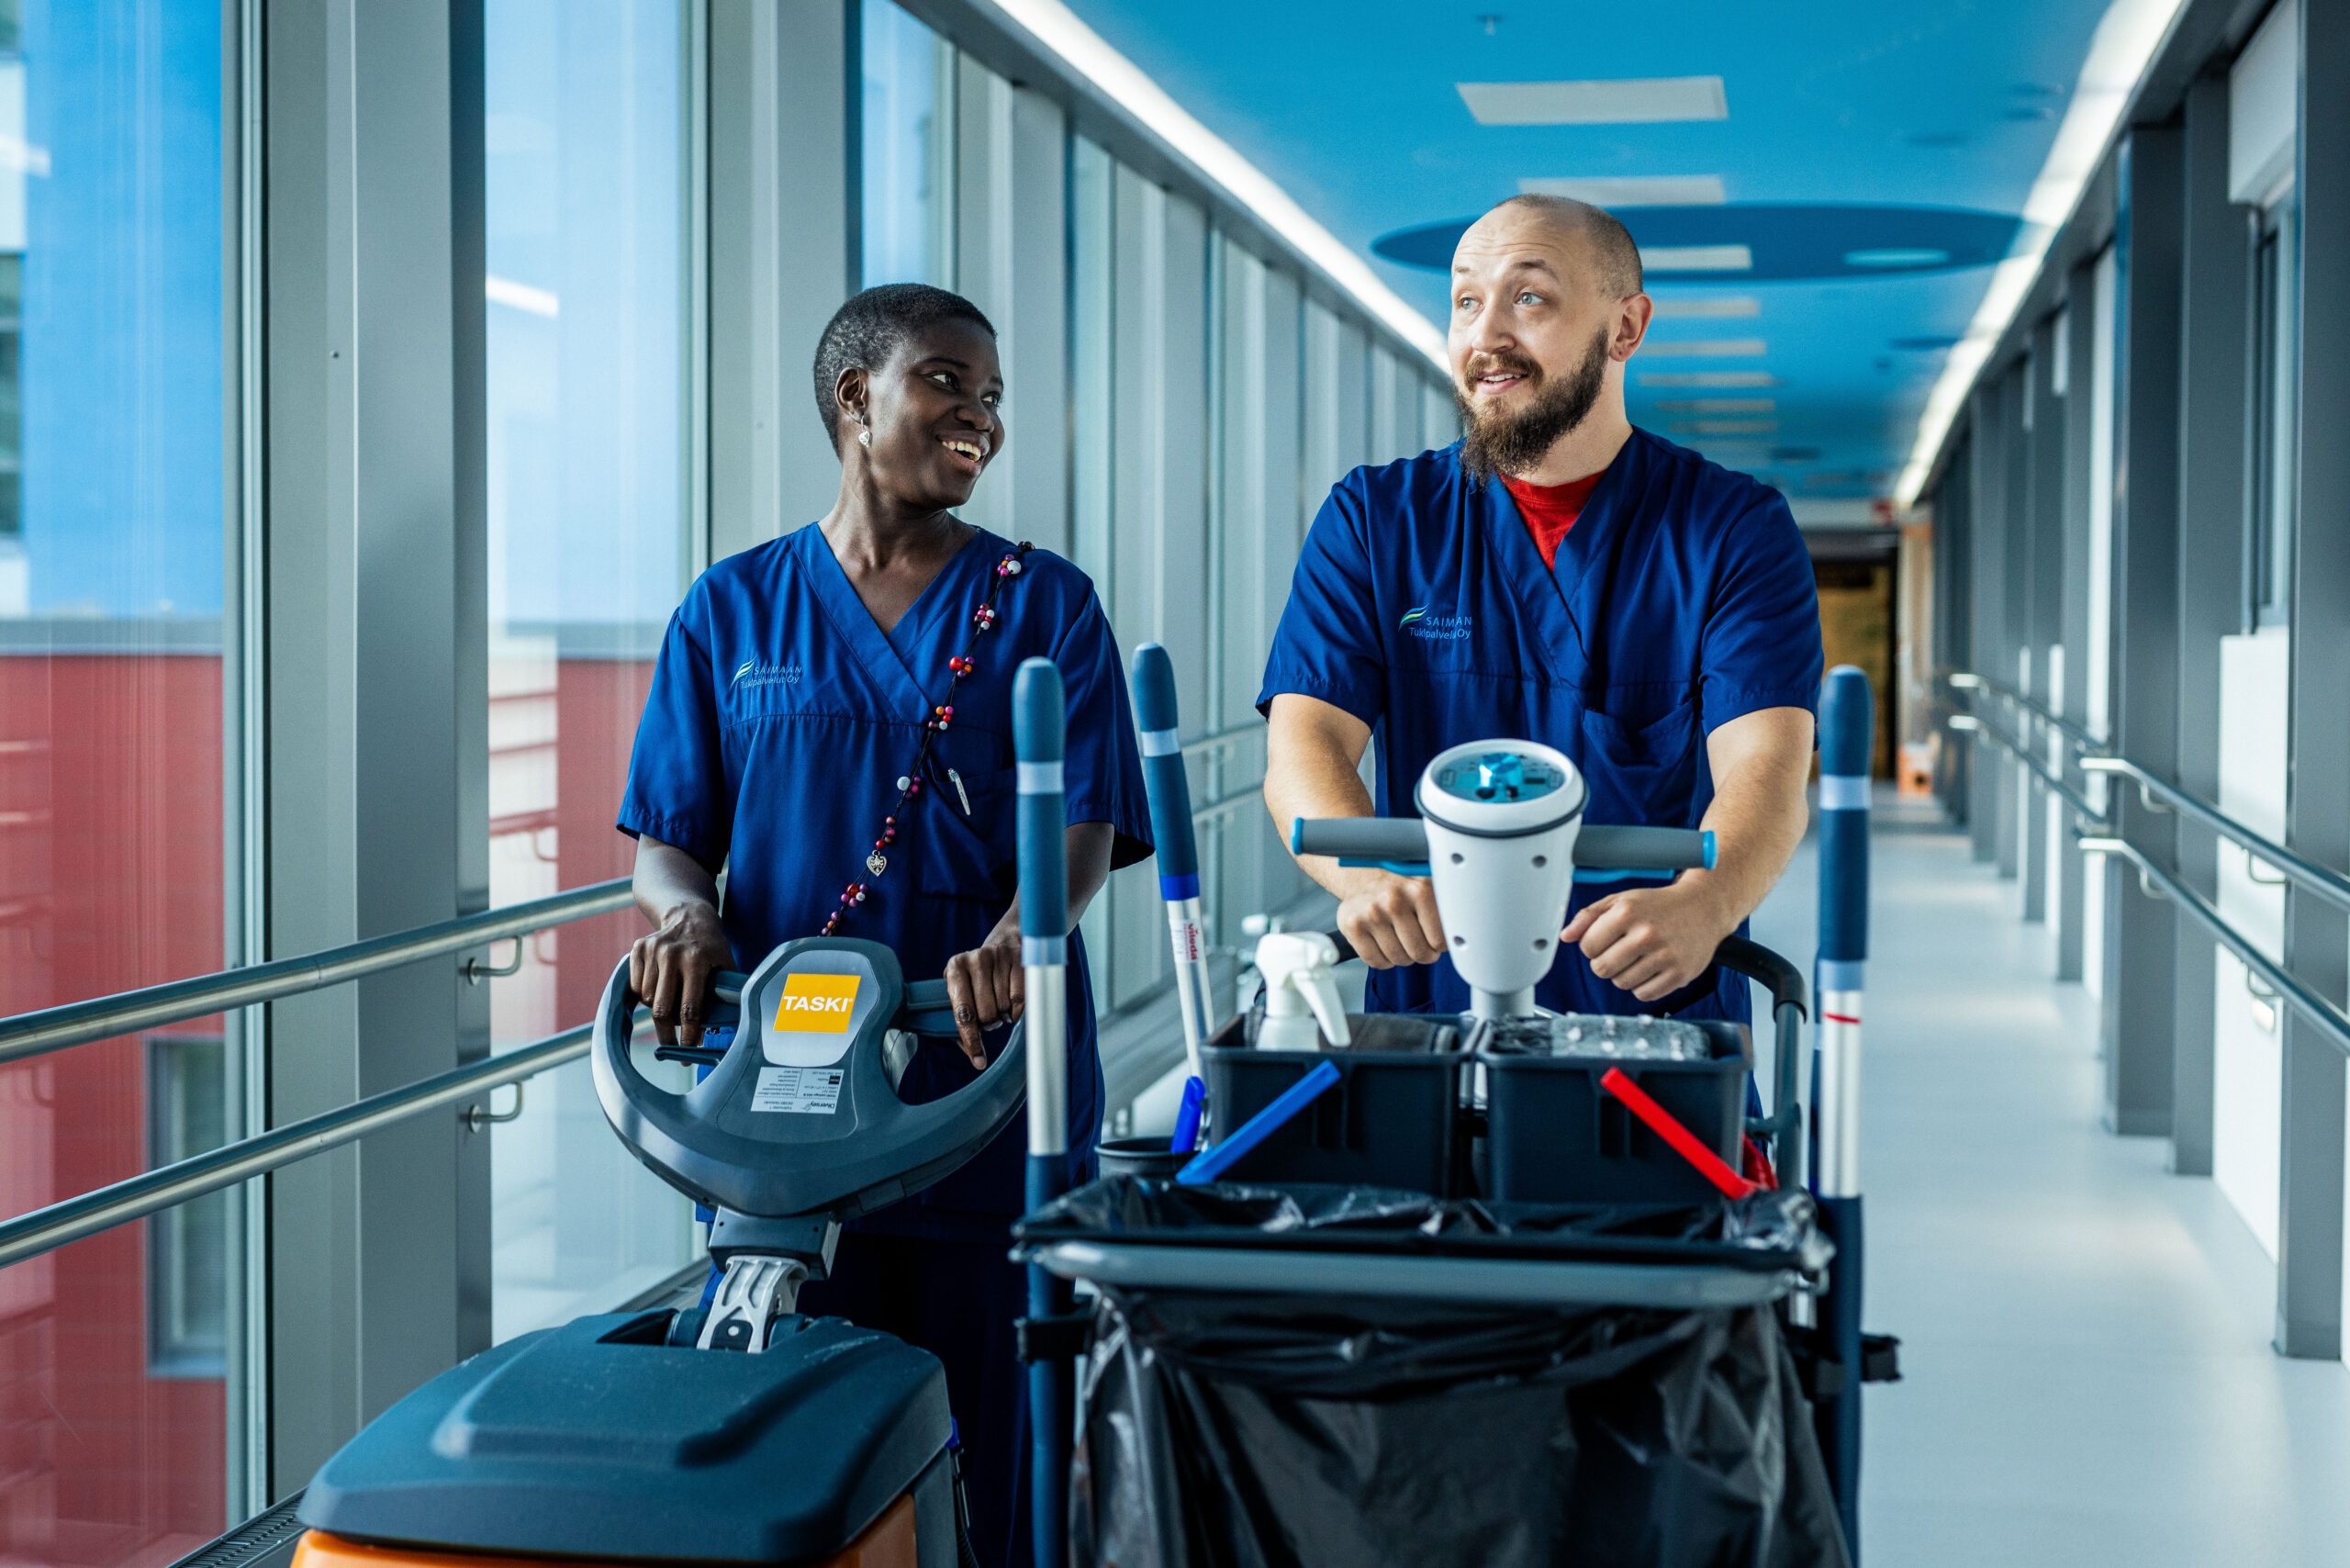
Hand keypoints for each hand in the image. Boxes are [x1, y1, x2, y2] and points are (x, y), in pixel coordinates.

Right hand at [629, 899, 731, 1047]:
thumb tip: (722, 1030)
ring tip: (673, 1005)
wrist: (688, 915)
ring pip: (648, 1000)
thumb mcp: (726, 965)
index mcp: (697, 960)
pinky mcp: (638, 948)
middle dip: (667, 1035)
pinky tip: (661, 988)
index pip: (690, 1008)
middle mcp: (672, 954)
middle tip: (672, 1049)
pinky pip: (636, 987)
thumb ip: (725, 994)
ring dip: (659, 1011)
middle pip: (662, 1009)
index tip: (688, 1052)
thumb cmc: (712, 947)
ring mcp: (653, 950)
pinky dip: (647, 996)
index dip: (689, 1035)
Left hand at [943, 931, 1023, 1068]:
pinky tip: (1012, 1004)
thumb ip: (960, 1019)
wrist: (1006, 942)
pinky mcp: (1020, 960)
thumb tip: (969, 1052)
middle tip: (990, 1016)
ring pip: (1004, 1008)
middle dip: (989, 1023)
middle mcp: (975, 960)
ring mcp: (999, 958)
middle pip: (986, 1014)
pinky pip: (1020, 1001)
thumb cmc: (979, 977)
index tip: (979, 1061)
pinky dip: (1017, 1011)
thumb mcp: (963, 990)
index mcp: (955, 968)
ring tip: (1000, 1003)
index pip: (963, 1013)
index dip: (971, 1040)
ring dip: (1003, 1015)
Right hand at [1336, 873, 1446, 967]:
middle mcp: (1393, 900)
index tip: (1436, 939)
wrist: (1366, 875)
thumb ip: (1448, 911)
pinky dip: (1383, 959)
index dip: (1440, 944)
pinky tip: (1385, 943)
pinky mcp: (1352, 925)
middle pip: (1420, 953)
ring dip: (1403, 955)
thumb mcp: (1430, 890)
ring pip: (1398, 959)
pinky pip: (1376, 961)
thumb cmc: (1402, 887)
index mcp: (1419, 889)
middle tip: (1420, 942)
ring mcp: (1370, 913)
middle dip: (1423, 953)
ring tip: (1401, 939)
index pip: (1440, 941)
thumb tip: (1464, 936)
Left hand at [1561, 881, 1735, 1002]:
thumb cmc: (1657, 905)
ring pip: (1621, 984)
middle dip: (1606, 962)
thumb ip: (1589, 917)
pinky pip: (1643, 994)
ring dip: (1624, 975)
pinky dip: (1642, 986)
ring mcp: (1665, 955)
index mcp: (1627, 912)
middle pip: (1601, 969)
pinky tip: (1651, 968)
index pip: (1587, 947)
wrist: (1704, 908)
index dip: (1593, 946)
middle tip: (1622, 950)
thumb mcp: (1621, 901)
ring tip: (1639, 957)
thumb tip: (1565, 937)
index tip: (1606, 939)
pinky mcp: (1679, 974)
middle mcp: (1646, 933)